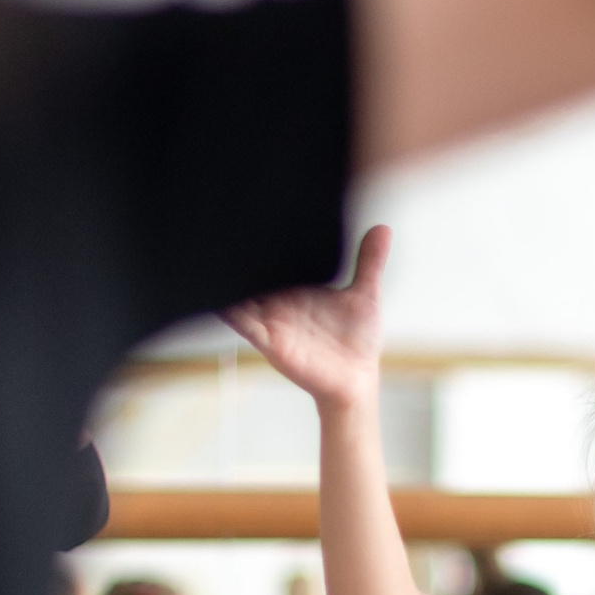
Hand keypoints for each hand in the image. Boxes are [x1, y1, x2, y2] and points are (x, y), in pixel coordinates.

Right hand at [227, 224, 390, 410]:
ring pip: (239, 296)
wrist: (357, 381)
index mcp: (295, 288)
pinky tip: (220, 298)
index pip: (270, 261)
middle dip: (235, 257)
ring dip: (226, 281)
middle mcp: (278, 302)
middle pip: (249, 276)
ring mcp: (272, 321)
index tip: (247, 213)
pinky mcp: (272, 342)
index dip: (258, 241)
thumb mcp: (365, 295)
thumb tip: (383, 228)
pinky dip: (230, 311)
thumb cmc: (357, 341)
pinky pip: (244, 324)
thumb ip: (368, 263)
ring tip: (211, 256)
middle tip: (222, 227)